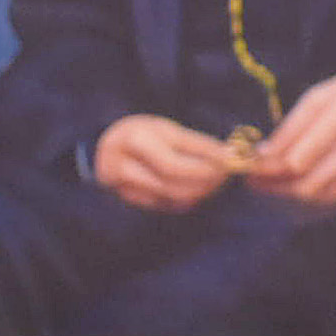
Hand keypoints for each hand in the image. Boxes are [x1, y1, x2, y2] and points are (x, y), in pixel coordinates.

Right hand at [91, 114, 235, 211]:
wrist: (104, 148)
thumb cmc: (142, 136)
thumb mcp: (164, 130)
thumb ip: (193, 144)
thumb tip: (227, 157)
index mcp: (136, 136)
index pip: (181, 149)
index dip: (209, 156)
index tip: (231, 159)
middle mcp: (124, 159)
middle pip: (174, 173)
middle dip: (205, 176)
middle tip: (224, 175)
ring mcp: (121, 182)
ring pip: (169, 193)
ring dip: (198, 191)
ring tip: (213, 184)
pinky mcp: (125, 197)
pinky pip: (162, 204)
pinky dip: (184, 201)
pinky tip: (194, 193)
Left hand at [246, 68, 335, 209]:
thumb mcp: (319, 96)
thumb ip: (291, 126)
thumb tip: (262, 153)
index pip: (296, 160)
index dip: (267, 171)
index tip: (248, 169)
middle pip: (305, 185)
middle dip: (272, 189)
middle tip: (252, 184)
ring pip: (319, 197)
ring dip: (287, 198)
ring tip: (267, 189)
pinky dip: (310, 203)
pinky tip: (293, 195)